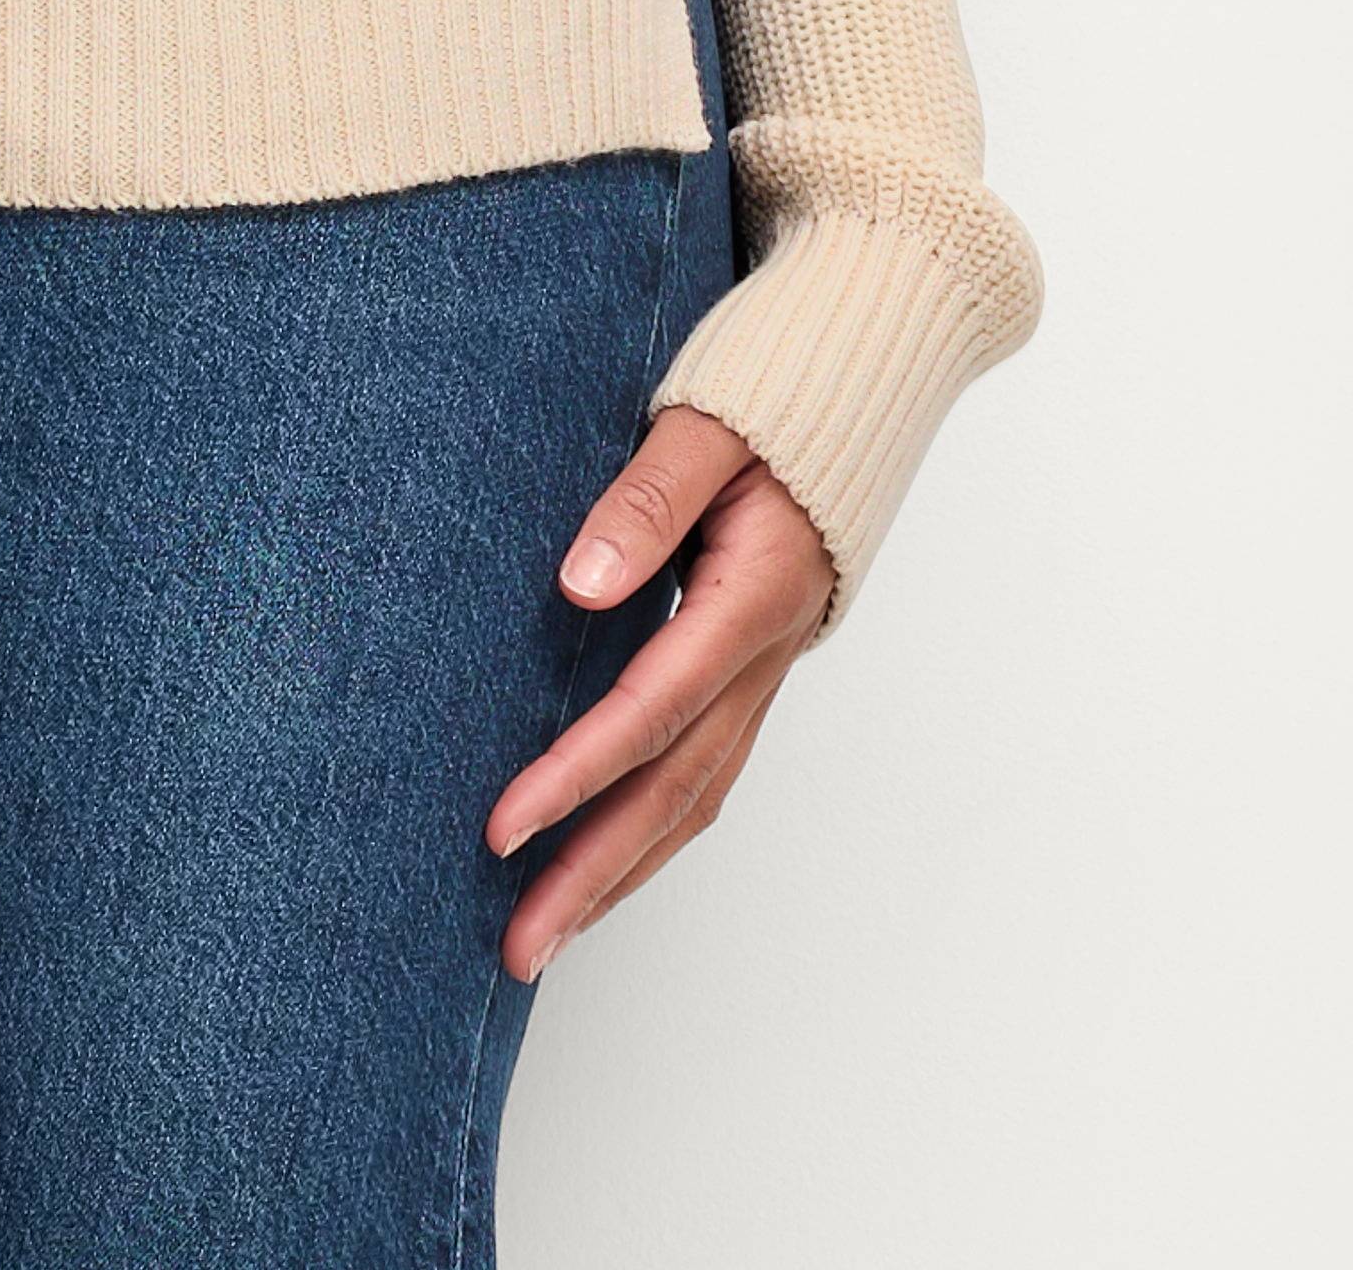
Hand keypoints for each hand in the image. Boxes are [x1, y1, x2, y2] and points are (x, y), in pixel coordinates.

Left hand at [484, 402, 831, 977]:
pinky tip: (598, 869)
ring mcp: (758, 679)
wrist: (849, 403)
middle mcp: (760, 659)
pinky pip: (699, 776)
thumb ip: (647, 499)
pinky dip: (648, 835)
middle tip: (517, 949)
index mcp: (750, 599)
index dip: (577, 774)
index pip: (652, 710)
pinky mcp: (744, 679)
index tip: (503, 829)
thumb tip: (579, 583)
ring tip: (539, 940)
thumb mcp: (706, 428)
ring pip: (691, 801)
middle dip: (592, 874)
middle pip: (675, 790)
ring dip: (617, 875)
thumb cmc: (770, 403)